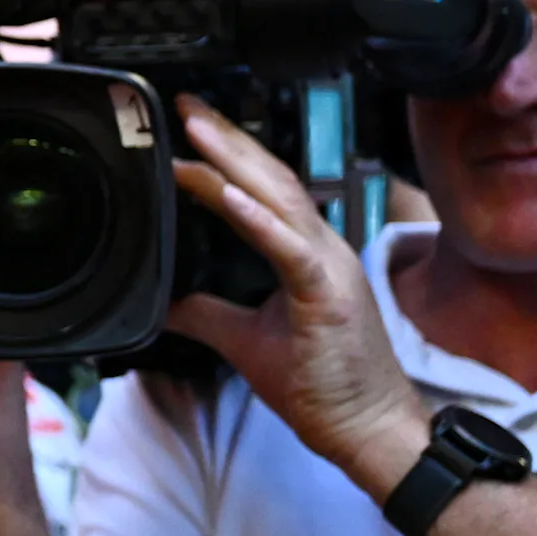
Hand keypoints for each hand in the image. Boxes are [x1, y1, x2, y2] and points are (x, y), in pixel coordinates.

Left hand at [164, 97, 430, 490]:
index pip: (263, 190)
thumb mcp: (246, 339)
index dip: (226, 156)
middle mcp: (322, 250)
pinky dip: (257, 218)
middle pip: (270, 179)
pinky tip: (226, 194)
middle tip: (184, 106)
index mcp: (306, 254)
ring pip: (280, 200)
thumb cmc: (322, 384)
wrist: (369, 429)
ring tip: (197, 131)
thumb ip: (207, 313)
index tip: (187, 129)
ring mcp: (330, 269)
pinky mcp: (330, 296)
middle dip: (226, 139)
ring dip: (235, 162)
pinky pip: (291, 249)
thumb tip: (167, 302)